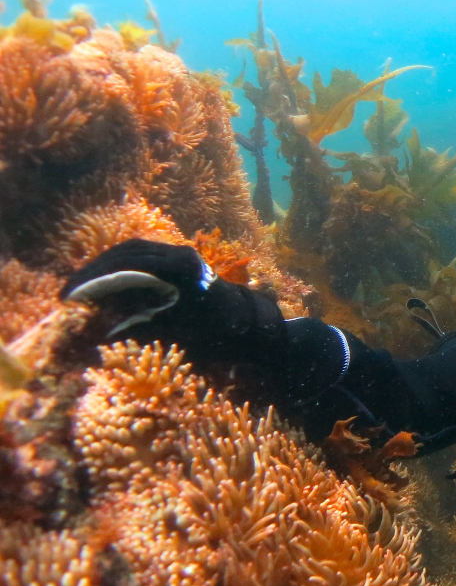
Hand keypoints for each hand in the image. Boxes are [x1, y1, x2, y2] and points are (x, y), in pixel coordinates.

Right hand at [60, 239, 281, 362]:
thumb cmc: (222, 333)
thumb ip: (140, 328)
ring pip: (133, 251)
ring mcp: (182, 254)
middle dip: (93, 270)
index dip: (92, 278)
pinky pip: (146, 256)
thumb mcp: (179, 334)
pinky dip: (122, 267)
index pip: (124, 263)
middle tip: (68, 292)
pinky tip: (107, 284)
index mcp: (179, 265)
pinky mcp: (182, 261)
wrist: (256, 327)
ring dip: (106, 267)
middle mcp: (180, 253)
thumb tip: (100, 334)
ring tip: (82, 288)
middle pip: (125, 251)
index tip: (69, 295)